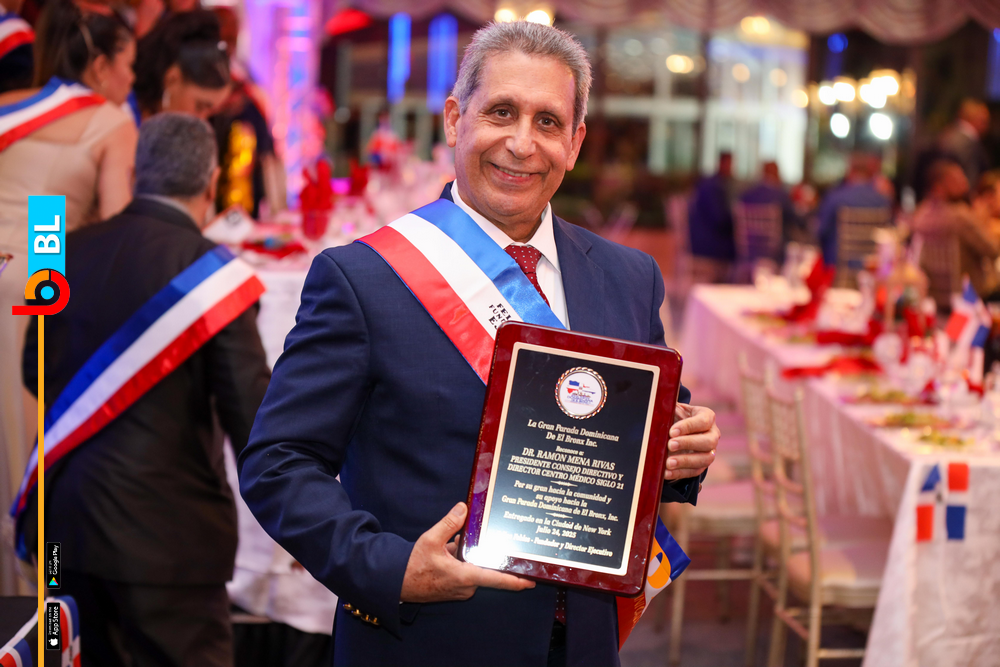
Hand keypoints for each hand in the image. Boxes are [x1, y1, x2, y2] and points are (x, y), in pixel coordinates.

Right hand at [400, 503, 535, 602]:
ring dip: (469, 557)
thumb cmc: (412, 566)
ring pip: (474, 569)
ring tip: (455, 544)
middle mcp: (466, 587)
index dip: (516, 581)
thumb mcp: (430, 539)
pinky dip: (462, 561)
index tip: (532, 580)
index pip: (496, 580)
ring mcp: (460, 590)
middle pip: (485, 568)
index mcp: (464, 577)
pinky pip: (465, 573)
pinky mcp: (454, 590)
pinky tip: (450, 550)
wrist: (395, 583)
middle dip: (485, 554)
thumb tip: (464, 508)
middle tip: (484, 540)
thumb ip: (449, 523)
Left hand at [664, 403, 718, 481]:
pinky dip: (680, 473)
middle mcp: (712, 434)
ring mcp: (710, 451)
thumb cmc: (674, 417)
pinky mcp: (701, 465)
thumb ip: (668, 406)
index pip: (703, 421)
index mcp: (707, 417)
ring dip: (686, 461)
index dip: (689, 426)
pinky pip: (695, 471)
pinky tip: (666, 473)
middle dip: (688, 443)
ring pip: (705, 459)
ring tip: (668, 462)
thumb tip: (657, 405)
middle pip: (708, 441)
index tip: (672, 431)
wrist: (675, 431)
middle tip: (670, 444)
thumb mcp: (672, 408)